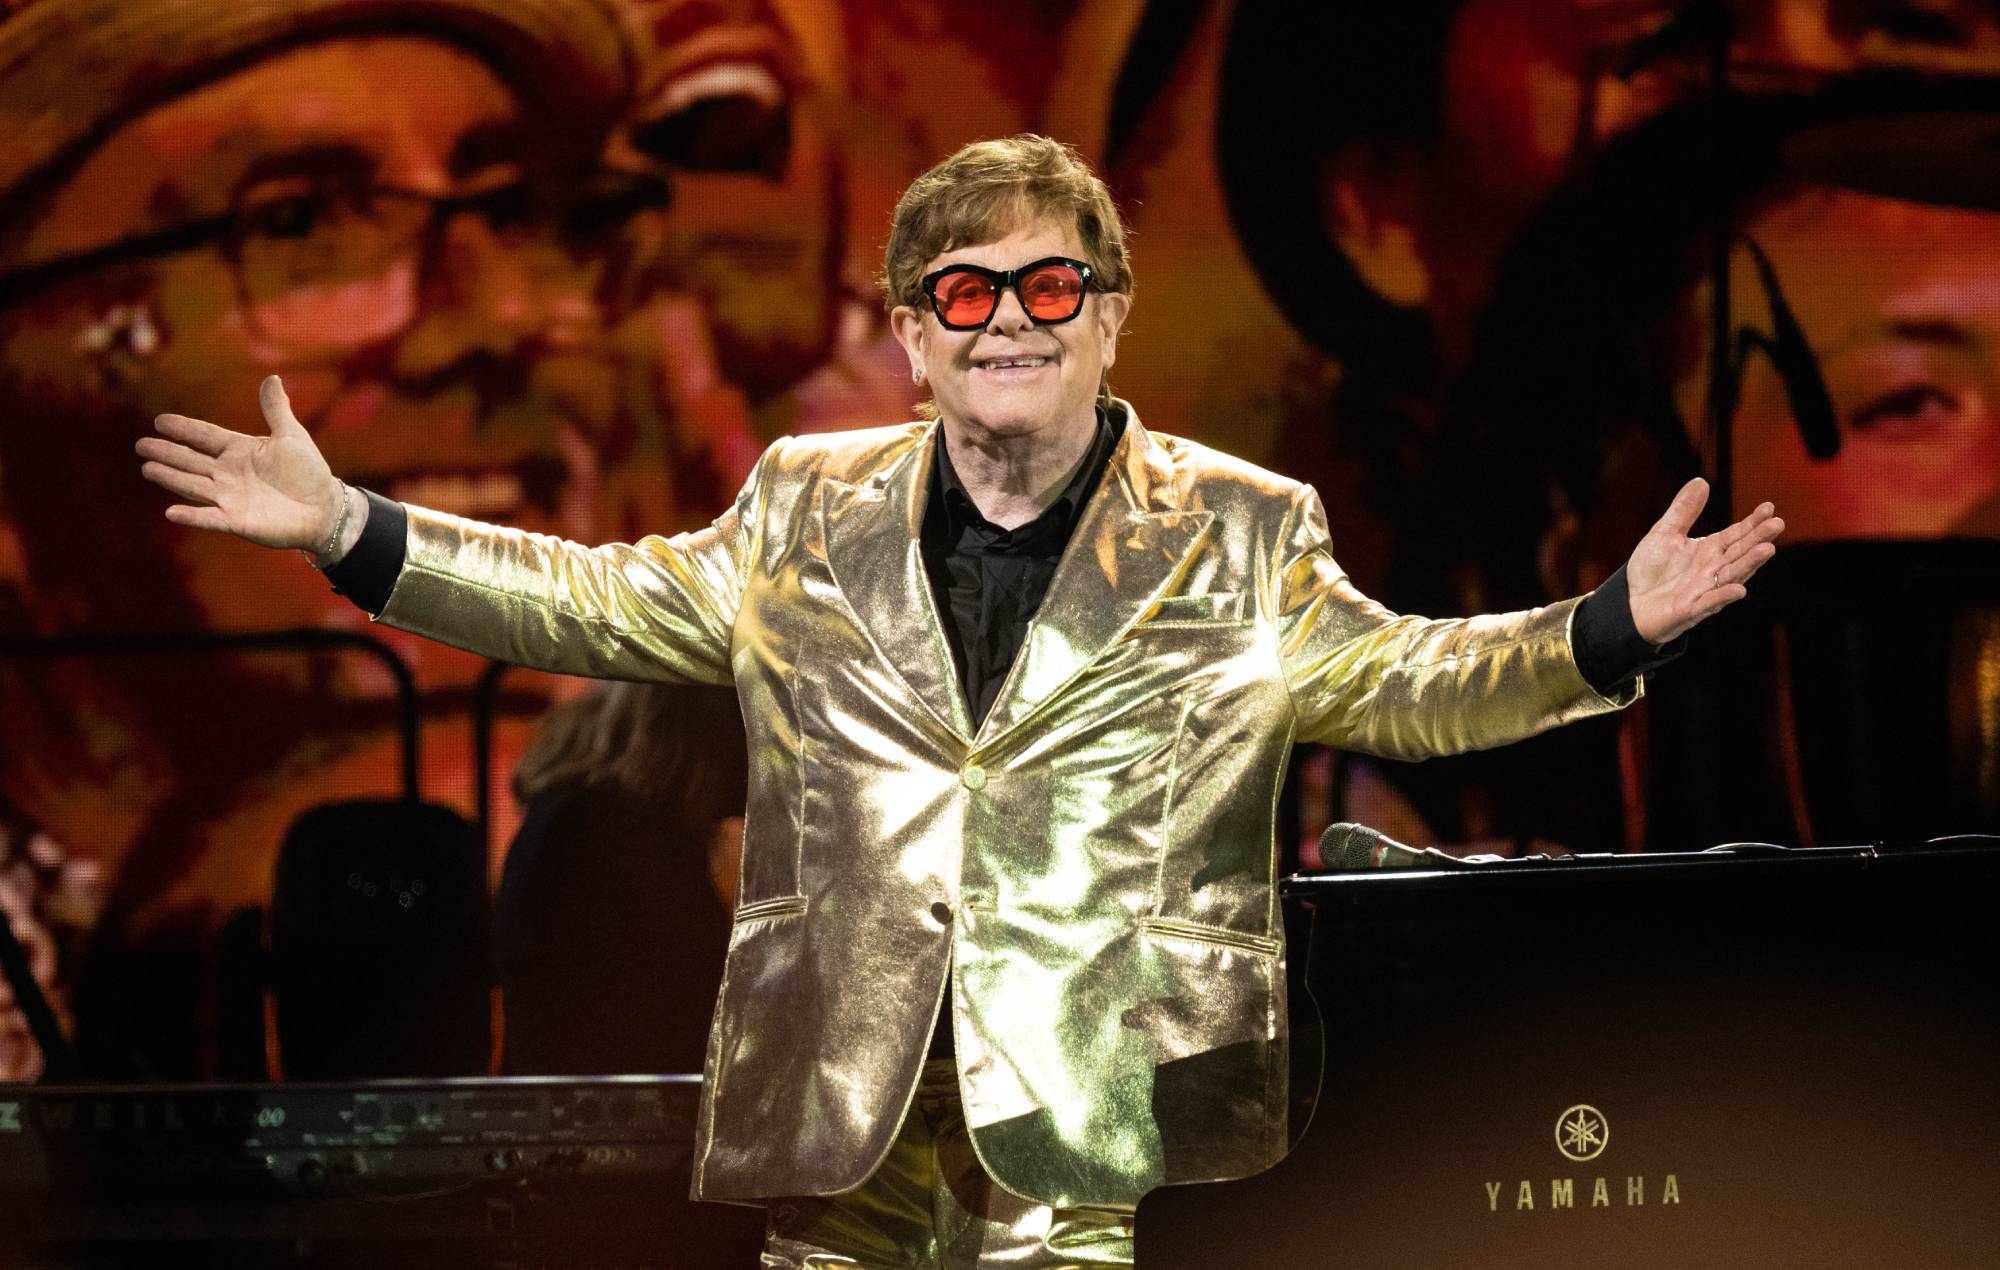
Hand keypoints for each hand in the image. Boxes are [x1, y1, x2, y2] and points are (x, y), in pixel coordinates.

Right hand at [136, 376, 341, 550]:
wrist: (326, 509)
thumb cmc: (309, 473)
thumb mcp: (291, 436)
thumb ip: (276, 409)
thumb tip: (272, 377)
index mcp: (239, 451)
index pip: (204, 437)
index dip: (183, 429)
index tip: (160, 421)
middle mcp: (228, 473)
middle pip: (191, 460)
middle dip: (167, 452)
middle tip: (141, 445)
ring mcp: (230, 497)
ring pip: (193, 485)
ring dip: (171, 477)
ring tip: (147, 468)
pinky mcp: (237, 521)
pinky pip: (209, 518)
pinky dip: (191, 516)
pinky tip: (170, 512)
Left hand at [1625, 477, 1784, 645]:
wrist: (1631, 603)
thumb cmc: (1652, 570)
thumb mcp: (1664, 534)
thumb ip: (1683, 511)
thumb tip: (1701, 481)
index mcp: (1710, 550)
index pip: (1737, 534)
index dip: (1753, 522)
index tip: (1769, 507)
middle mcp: (1714, 569)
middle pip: (1741, 552)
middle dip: (1758, 539)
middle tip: (1777, 524)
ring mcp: (1705, 590)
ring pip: (1732, 576)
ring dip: (1749, 564)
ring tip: (1766, 550)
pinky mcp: (1691, 609)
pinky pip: (1710, 603)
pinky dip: (1723, 596)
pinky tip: (1738, 590)